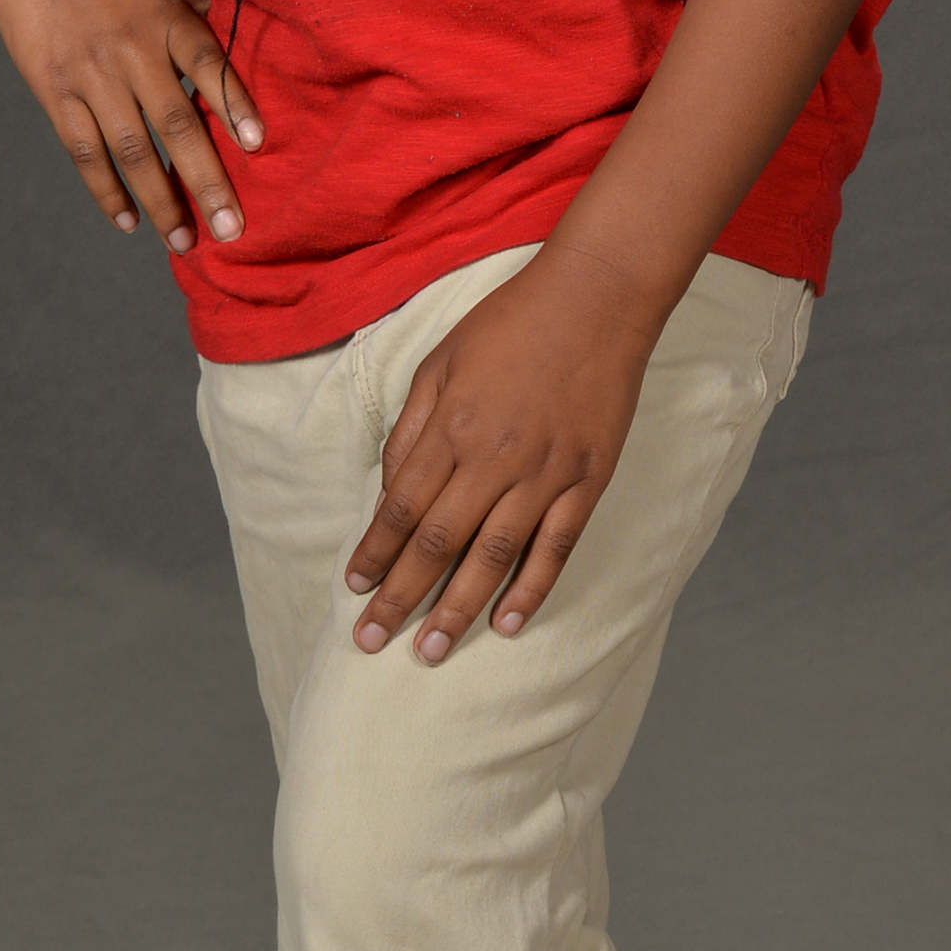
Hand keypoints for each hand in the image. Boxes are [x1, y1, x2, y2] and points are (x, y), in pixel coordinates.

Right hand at [0, 0, 260, 251]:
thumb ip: (202, 6)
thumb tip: (247, 35)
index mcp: (168, 18)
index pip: (209, 67)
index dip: (234, 105)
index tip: (257, 147)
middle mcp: (134, 51)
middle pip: (177, 125)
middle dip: (207, 182)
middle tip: (233, 229)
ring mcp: (92, 75)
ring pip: (132, 151)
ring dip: (161, 202)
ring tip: (185, 242)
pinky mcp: (55, 91)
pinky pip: (84, 151)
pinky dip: (106, 190)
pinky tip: (128, 222)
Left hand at [343, 243, 662, 662]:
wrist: (596, 299)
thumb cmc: (510, 323)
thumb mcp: (441, 360)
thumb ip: (412, 426)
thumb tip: (389, 487)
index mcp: (451, 425)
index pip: (400, 507)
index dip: (373, 553)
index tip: (354, 588)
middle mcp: (493, 458)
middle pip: (436, 543)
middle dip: (399, 598)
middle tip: (371, 642)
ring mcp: (544, 474)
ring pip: (492, 558)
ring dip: (458, 610)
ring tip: (430, 652)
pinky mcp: (586, 481)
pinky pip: (555, 549)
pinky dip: (531, 590)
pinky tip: (508, 624)